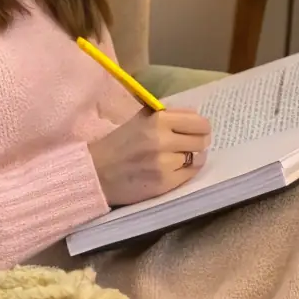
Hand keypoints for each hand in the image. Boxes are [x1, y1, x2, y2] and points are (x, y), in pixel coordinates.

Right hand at [89, 109, 211, 205]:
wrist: (97, 172)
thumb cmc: (118, 143)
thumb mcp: (139, 120)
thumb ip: (166, 115)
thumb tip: (194, 116)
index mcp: (157, 120)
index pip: (197, 121)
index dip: (201, 126)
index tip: (199, 129)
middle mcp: (163, 141)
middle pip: (201, 140)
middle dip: (199, 141)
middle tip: (193, 143)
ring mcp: (164, 164)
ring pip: (197, 157)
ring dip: (193, 156)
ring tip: (183, 156)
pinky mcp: (164, 183)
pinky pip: (189, 174)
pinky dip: (187, 170)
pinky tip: (178, 168)